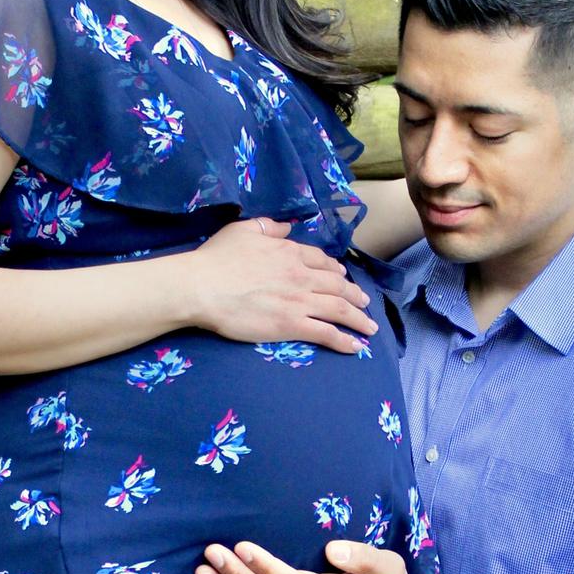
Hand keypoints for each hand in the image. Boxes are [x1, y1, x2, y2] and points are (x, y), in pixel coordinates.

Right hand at [187, 218, 378, 353]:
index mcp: (289, 252)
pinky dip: (345, 340)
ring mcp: (299, 301)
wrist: (203, 286)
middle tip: (364, 303)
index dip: (335, 270)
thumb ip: (268, 227)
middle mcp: (301, 275)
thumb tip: (286, 228)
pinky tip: (356, 347)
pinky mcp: (292, 325)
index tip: (342, 276)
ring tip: (370, 328)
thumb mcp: (243, 230)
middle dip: (354, 295)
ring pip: (339, 309)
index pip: (321, 261)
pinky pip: (327, 333)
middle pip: (337, 285)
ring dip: (358, 319)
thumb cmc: (217, 258)